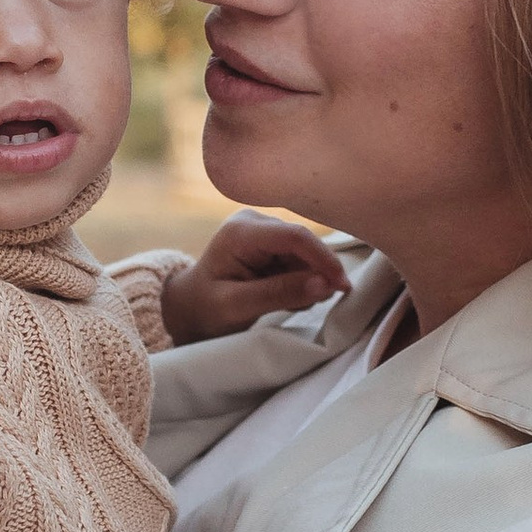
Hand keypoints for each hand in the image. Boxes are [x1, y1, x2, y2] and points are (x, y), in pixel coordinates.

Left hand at [162, 213, 350, 343]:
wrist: (190, 307)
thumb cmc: (206, 308)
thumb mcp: (237, 307)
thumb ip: (278, 294)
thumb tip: (325, 284)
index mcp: (240, 232)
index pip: (294, 237)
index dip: (323, 259)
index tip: (341, 285)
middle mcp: (255, 222)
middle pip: (305, 245)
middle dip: (315, 275)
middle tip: (308, 305)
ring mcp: (265, 231)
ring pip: (307, 255)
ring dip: (308, 282)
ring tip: (284, 305)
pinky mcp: (273, 243)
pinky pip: (302, 261)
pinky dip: (301, 282)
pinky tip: (283, 296)